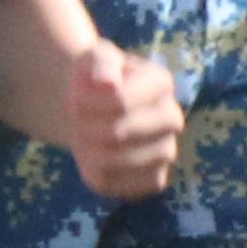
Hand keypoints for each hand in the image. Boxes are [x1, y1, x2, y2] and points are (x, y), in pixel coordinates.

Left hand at [61, 42, 179, 202]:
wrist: (94, 106)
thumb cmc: (94, 79)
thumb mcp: (93, 58)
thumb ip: (100, 64)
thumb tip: (108, 84)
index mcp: (161, 82)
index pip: (119, 101)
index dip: (84, 103)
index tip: (74, 98)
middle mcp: (172, 117)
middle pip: (117, 134)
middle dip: (84, 128)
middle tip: (76, 120)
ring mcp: (166, 150)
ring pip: (119, 162)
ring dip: (88, 152)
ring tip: (84, 138)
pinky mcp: (155, 179)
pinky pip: (125, 189)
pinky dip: (100, 177)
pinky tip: (94, 160)